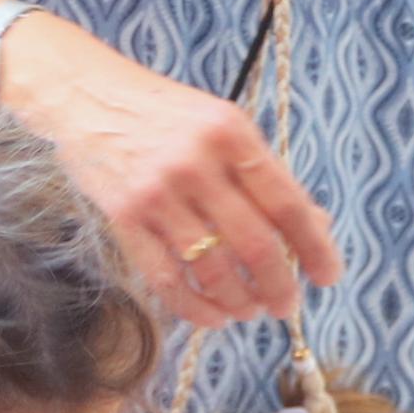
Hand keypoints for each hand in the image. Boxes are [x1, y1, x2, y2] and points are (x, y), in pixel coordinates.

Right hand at [2, 13, 338, 326]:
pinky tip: (212, 316)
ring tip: (250, 309)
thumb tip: (315, 227)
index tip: (328, 275)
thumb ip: (264, 174)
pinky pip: (167, 279)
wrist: (85, 96)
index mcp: (230, 133)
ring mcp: (158, 192)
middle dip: (280, 286)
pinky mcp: (125, 218)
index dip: (315, 247)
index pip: (287, 203)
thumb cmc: (163, 114)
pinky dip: (196, 308)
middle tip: (287, 304)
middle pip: (255, 244)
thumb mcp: (220, 124)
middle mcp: (197, 162)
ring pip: (213, 269)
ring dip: (240, 301)